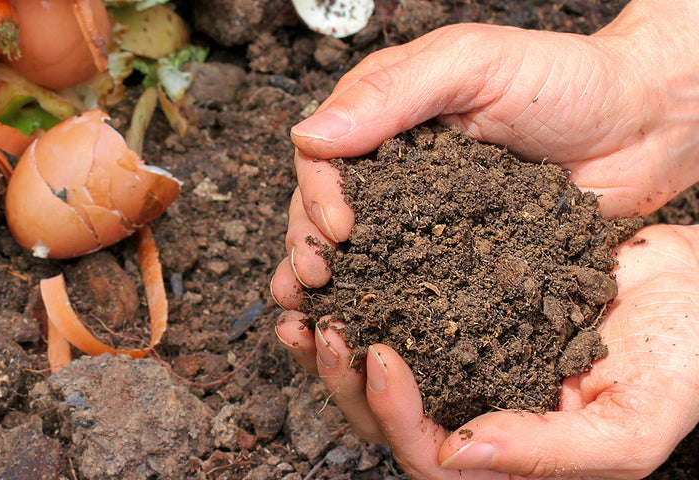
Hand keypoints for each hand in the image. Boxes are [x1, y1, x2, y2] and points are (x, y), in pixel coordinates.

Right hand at [270, 0, 698, 308]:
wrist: (647, 125)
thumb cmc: (567, 78)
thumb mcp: (474, 64)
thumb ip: (393, 93)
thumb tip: (309, 135)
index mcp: (384, 115)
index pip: (322, 156)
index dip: (317, 194)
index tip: (338, 228)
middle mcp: (394, 168)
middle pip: (325, 211)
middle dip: (309, 247)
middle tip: (315, 281)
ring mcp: (423, 216)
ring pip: (359, 254)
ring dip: (331, 287)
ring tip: (316, 319)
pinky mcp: (457, 257)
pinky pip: (412, 285)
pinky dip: (384, 310)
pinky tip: (367, 334)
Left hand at [277, 224, 698, 478]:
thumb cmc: (684, 361)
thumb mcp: (633, 423)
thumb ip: (550, 452)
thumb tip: (457, 454)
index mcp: (508, 456)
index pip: (428, 456)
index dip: (394, 413)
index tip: (377, 354)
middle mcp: (475, 413)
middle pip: (384, 419)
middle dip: (343, 379)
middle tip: (320, 327)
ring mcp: (462, 365)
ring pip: (377, 372)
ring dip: (334, 344)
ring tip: (305, 305)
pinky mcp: (457, 315)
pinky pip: (395, 314)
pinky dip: (361, 297)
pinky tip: (337, 271)